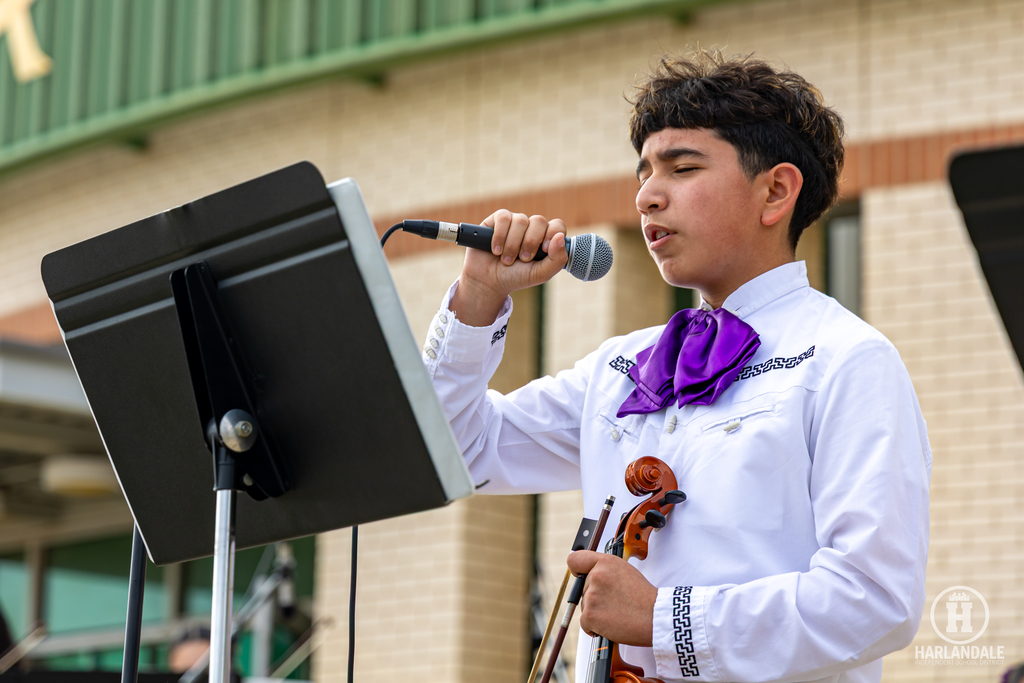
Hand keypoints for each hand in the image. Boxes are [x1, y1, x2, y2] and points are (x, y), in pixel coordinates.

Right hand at [450, 210, 567, 325]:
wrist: (488, 282)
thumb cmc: (516, 277)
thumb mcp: (540, 274)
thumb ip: (557, 259)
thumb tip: (561, 237)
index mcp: (545, 238)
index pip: (557, 226)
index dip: (552, 234)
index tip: (545, 249)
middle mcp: (531, 228)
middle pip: (539, 221)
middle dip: (530, 242)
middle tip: (523, 259)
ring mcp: (515, 222)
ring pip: (521, 220)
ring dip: (513, 244)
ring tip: (506, 259)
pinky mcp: (497, 220)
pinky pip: (503, 218)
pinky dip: (500, 236)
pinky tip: (496, 250)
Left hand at [567, 550, 657, 646]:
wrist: (654, 617)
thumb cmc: (642, 596)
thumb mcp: (625, 571)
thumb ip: (604, 569)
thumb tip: (588, 574)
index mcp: (605, 562)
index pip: (574, 560)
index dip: (577, 569)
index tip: (581, 575)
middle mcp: (596, 576)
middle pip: (582, 588)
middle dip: (595, 595)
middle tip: (615, 600)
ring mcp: (591, 596)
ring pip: (585, 605)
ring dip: (596, 611)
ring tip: (617, 611)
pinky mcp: (590, 616)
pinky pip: (585, 622)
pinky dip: (595, 626)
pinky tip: (611, 623)